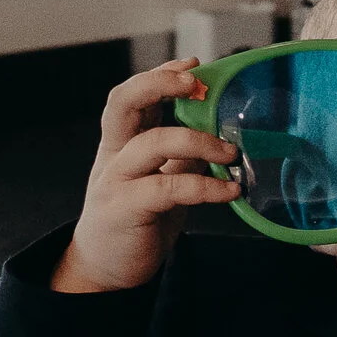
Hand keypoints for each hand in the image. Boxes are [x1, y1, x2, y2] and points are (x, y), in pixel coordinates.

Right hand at [52, 59, 241, 292]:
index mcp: (120, 143)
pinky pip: (168, 187)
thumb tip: (224, 136)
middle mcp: (113, 155)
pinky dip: (205, 187)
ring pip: (153, 142)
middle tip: (197, 84)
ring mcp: (115, 180)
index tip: (193, 65)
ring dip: (199, 141)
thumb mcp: (162, 181)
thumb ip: (182, 157)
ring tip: (232, 153)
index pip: (132, 95)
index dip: (159, 75)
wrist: (105, 272)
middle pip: (124, 102)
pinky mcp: (125, 209)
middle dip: (159, 83)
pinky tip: (230, 191)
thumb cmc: (138, 221)